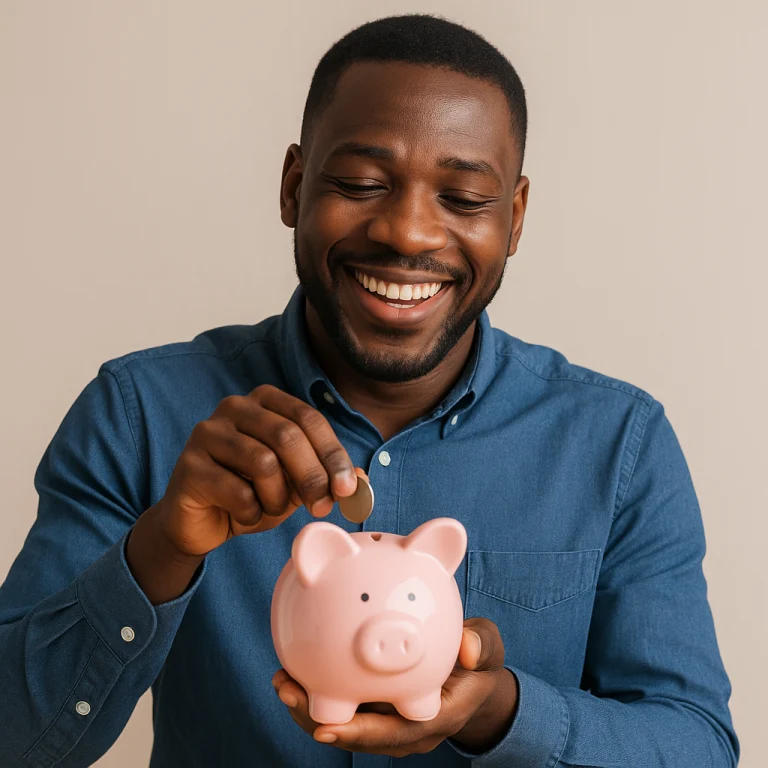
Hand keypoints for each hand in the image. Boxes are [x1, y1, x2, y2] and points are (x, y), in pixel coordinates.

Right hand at [155, 384, 362, 557]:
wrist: (202, 522)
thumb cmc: (252, 493)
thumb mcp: (297, 483)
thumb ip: (328, 477)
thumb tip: (362, 482)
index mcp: (265, 400)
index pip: (309, 419)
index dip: (334, 454)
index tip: (349, 488)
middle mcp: (235, 407)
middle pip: (288, 436)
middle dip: (313, 477)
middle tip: (322, 507)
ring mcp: (207, 433)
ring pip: (263, 462)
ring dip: (277, 497)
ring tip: (269, 507)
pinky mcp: (189, 465)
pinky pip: (236, 491)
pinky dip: (251, 511)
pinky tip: (243, 514)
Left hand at [272, 617, 518, 757]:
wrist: (475, 681)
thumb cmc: (479, 663)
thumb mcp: (488, 649)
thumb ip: (481, 645)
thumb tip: (467, 646)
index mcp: (434, 717)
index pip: (394, 734)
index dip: (360, 734)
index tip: (327, 729)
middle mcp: (408, 730)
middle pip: (358, 734)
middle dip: (317, 719)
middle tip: (287, 690)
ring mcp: (391, 724)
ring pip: (346, 725)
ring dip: (310, 708)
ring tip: (282, 682)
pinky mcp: (379, 711)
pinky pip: (346, 708)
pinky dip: (320, 694)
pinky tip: (298, 670)